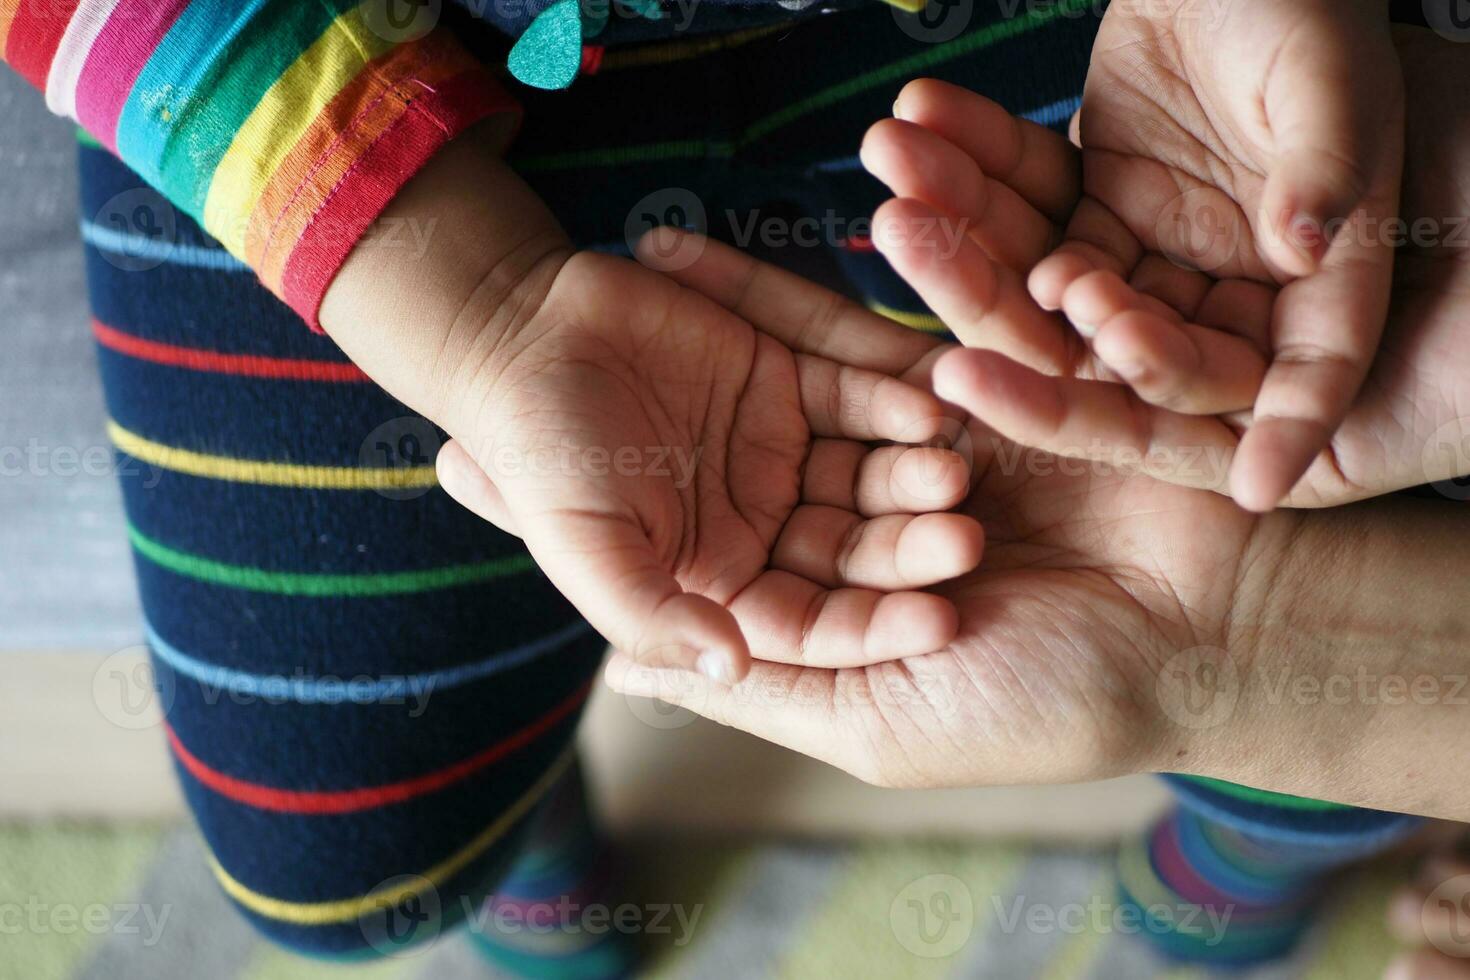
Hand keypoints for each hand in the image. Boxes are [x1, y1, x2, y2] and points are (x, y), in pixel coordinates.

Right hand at [320, 133, 983, 685]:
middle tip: (967, 543)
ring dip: (912, 477)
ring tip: (955, 472)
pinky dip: (890, 401)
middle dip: (909, 551)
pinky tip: (931, 405)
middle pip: (853, 550)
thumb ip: (652, 617)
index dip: (872, 626)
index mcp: (718, 583)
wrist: (516, 335)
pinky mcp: (790, 379)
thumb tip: (728, 665)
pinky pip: (855, 396)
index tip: (936, 623)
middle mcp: (760, 525)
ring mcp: (782, 453)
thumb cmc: (538, 455)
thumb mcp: (586, 550)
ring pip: (866, 476)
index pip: (811, 624)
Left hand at [603, 232, 1272, 787]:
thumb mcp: (877, 714)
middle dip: (652, 400)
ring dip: (724, 325)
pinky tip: (733, 253)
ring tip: (634, 267)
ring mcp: (927, 454)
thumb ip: (762, 682)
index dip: (617, 505)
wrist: (1214, 635)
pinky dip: (817, 293)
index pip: (706, 550)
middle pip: (741, 451)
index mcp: (837, 609)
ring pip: (804, 381)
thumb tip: (630, 677)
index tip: (516, 452)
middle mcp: (868, 527)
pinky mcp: (991, 393)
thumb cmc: (1044, 702)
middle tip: (554, 339)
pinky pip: (887, 334)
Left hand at [863, 26, 1468, 507]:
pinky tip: (917, 123)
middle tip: (934, 259)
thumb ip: (1325, 165)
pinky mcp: (1089, 208)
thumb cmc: (1310, 7)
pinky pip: (1021, 204)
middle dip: (1019, 311)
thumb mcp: (1335, 84)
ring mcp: (1148, 252)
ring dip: (964, 229)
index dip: (1279, 429)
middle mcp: (1224, 285)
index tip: (1248, 485)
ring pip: (1047, 279)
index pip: (1302, 375)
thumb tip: (1305, 244)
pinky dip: (969, 164)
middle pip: (1126, 341)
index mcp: (1316, 279)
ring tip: (897, 166)